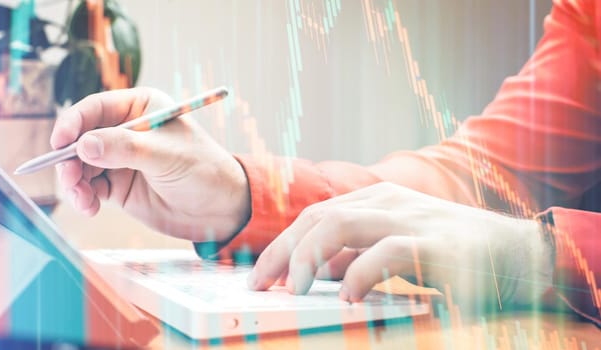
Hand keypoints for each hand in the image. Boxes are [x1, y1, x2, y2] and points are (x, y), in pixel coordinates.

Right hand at [50, 87, 250, 241]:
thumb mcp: (165, 156)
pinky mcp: (117, 184)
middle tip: (71, 181)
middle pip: (80, 138)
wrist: (220, 209)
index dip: (73, 123)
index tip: (61, 142)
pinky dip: (83, 197)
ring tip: (85, 201)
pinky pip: (88, 187)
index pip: (95, 108)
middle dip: (70, 160)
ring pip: (80, 165)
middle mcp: (125, 129)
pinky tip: (90, 209)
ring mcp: (119, 158)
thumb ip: (124, 149)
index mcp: (140, 107)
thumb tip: (83, 145)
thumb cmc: (203, 171)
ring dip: (74, 183)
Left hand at [247, 182, 548, 310]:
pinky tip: (348, 297)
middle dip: (281, 251)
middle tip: (258, 285)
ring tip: (292, 291)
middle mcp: (389, 203)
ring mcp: (412, 220)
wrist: (520, 256)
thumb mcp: (397, 250)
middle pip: (318, 217)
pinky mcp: (436, 245)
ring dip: (308, 257)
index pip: (315, 215)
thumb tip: (318, 275)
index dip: (282, 244)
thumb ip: (359, 256)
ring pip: (341, 223)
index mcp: (377, 201)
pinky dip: (361, 274)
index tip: (259, 274)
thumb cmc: (454, 257)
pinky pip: (387, 253)